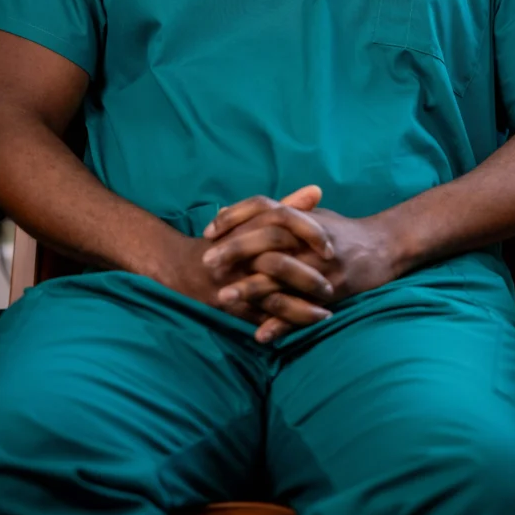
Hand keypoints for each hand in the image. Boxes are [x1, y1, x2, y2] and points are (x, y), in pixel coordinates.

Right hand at [168, 186, 334, 331]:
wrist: (181, 267)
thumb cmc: (226, 239)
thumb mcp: (252, 219)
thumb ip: (286, 206)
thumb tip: (317, 190)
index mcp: (247, 226)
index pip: (282, 221)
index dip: (309, 234)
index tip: (330, 248)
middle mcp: (239, 252)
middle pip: (278, 262)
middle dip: (308, 277)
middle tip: (333, 285)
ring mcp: (233, 280)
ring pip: (271, 294)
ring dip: (301, 306)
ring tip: (327, 312)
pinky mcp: (229, 305)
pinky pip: (260, 316)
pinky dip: (284, 322)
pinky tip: (305, 324)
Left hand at [203, 201, 399, 341]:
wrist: (386, 246)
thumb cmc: (343, 231)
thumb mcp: (312, 215)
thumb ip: (280, 214)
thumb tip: (240, 212)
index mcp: (301, 217)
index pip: (261, 207)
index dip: (234, 217)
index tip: (209, 231)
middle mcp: (309, 239)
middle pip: (266, 237)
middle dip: (234, 250)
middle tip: (206, 264)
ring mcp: (320, 265)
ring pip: (280, 274)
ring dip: (249, 288)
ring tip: (222, 299)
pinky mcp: (333, 292)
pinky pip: (303, 310)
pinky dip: (281, 323)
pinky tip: (260, 334)